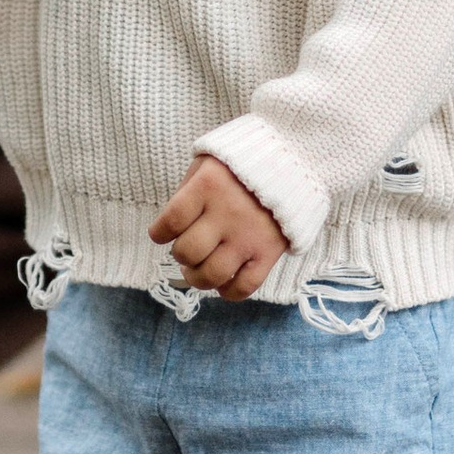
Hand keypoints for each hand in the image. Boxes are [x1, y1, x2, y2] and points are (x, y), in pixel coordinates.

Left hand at [151, 157, 288, 301]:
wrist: (294, 162)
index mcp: (208, 187)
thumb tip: (171, 226)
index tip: (160, 234)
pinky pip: (244, 287)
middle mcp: (227, 214)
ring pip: (212, 275)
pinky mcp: (269, 253)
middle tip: (185, 251)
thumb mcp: (208, 162)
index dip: (158, 233)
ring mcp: (248, 236)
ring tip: (197, 271)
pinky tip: (222, 282)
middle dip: (180, 256)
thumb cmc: (242, 164)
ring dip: (197, 278)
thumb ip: (188, 190)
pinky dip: (228, 291)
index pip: (170, 221)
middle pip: (188, 252)